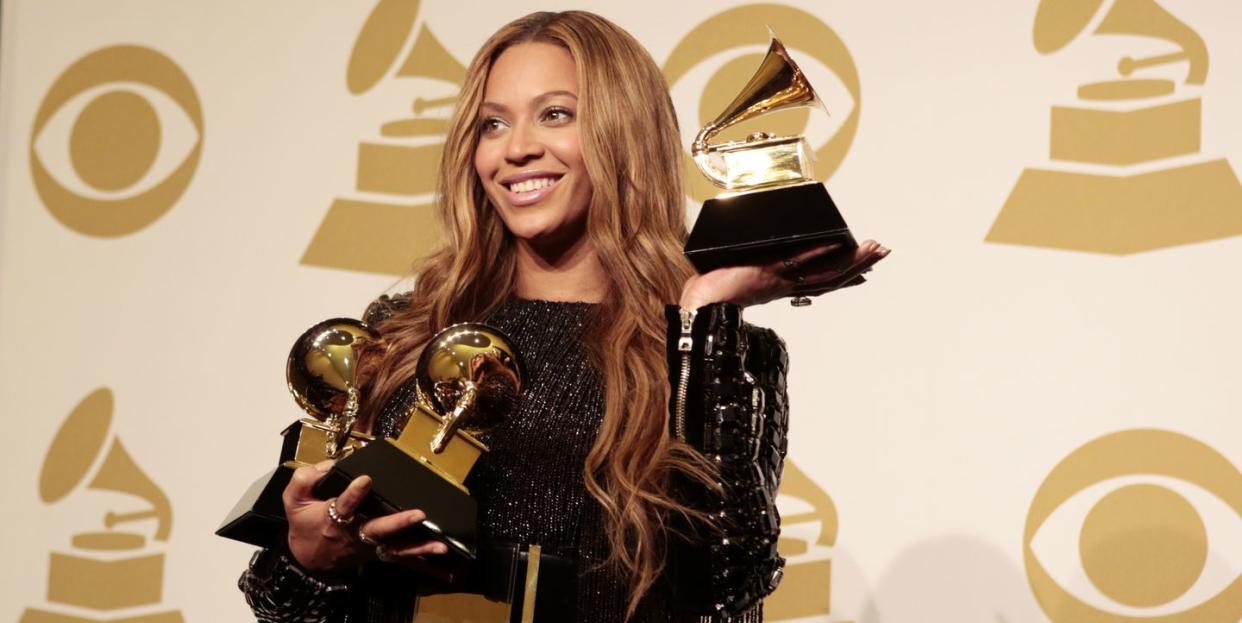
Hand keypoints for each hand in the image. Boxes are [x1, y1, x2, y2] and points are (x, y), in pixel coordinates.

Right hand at [283, 461, 447, 575]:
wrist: (307, 558)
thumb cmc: (303, 524)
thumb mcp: (292, 500)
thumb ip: (305, 479)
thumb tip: (328, 464)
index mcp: (332, 518)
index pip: (344, 505)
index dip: (354, 493)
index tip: (365, 479)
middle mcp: (353, 533)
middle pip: (377, 529)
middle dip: (398, 522)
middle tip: (417, 514)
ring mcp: (367, 545)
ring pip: (394, 546)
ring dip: (418, 546)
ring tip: (439, 544)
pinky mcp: (376, 551)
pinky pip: (399, 554)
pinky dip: (419, 553)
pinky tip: (437, 550)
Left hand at [678, 240, 889, 308]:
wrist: (700, 304)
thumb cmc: (712, 292)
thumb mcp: (741, 273)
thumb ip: (753, 264)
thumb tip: (753, 250)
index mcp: (781, 286)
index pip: (819, 282)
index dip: (843, 277)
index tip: (863, 273)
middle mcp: (785, 285)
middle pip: (830, 276)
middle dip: (858, 264)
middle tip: (881, 252)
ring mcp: (779, 278)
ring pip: (822, 270)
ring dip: (850, 258)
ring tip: (873, 248)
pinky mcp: (767, 270)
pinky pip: (798, 261)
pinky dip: (819, 252)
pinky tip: (837, 243)